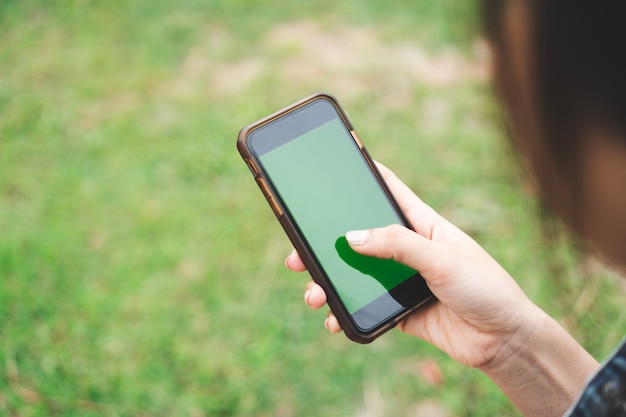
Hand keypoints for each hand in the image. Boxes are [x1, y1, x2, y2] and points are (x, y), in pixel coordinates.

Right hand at [286, 162, 537, 368]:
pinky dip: (345, 312)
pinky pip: (365, 307)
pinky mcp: (400, 309)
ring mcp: (402, 280)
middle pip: (360, 238)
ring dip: (330, 282)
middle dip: (327, 244)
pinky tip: (333, 319)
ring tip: (313, 294)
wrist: (504, 341)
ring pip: (356, 275)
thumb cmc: (486, 289)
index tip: (335, 166)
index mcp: (423, 225)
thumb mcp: (443, 259)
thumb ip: (398, 245)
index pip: (389, 191)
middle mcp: (409, 250)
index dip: (364, 176)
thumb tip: (351, 237)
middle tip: (299, 253)